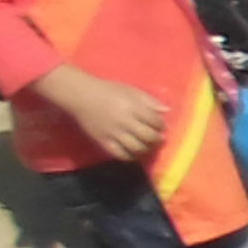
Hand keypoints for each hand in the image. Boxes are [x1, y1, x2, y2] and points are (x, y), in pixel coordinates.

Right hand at [34, 67, 165, 163]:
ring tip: (149, 147)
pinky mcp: (103, 141)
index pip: (154, 121)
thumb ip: (149, 100)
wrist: (80, 96)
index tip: (162, 127)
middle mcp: (124, 122)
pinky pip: (120, 154)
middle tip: (159, 139)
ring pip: (136, 148)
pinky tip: (134, 153)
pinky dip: (130, 157)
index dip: (161, 125)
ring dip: (147, 149)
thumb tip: (166, 110)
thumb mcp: (130, 90)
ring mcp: (113, 133)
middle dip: (157, 139)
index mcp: (133, 107)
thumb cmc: (108, 91)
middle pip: (148, 136)